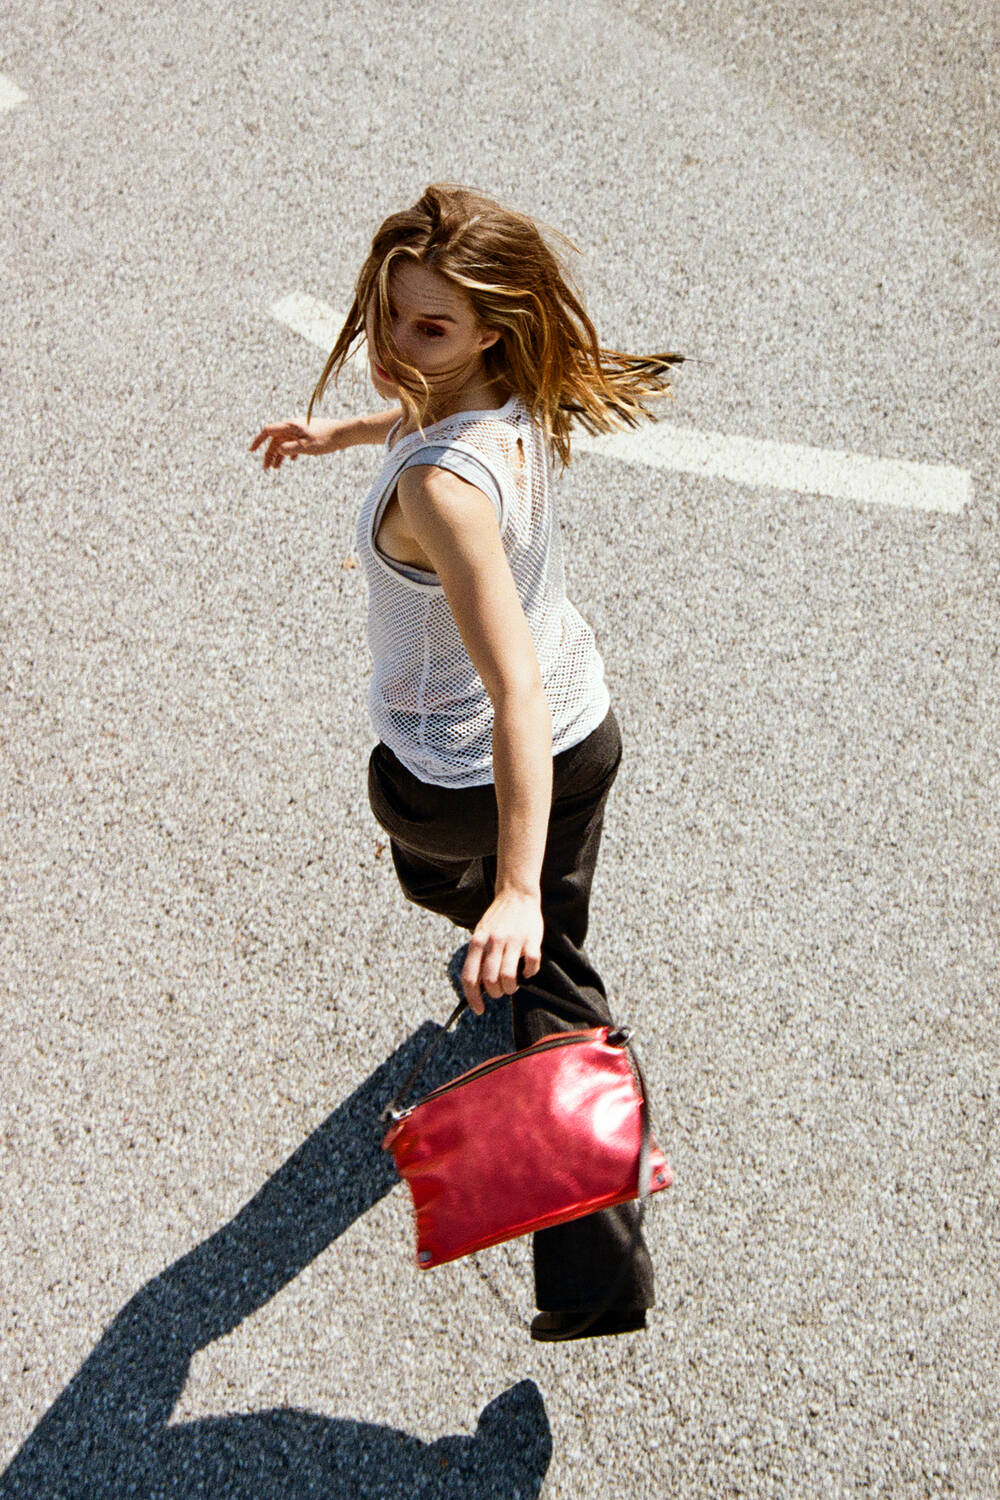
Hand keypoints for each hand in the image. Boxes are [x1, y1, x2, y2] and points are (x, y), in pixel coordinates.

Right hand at [249, 417, 350, 468]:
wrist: (344, 433)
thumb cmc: (326, 439)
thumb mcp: (306, 447)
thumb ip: (290, 449)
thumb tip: (277, 450)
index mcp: (290, 426)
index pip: (268, 431)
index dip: (258, 441)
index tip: (251, 451)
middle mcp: (293, 426)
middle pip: (276, 439)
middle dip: (269, 454)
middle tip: (266, 468)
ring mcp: (301, 429)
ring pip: (285, 442)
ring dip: (280, 454)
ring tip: (276, 468)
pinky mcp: (308, 434)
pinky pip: (295, 442)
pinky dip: (291, 451)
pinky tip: (293, 460)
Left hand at [461, 890, 542, 1014]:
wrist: (516, 894)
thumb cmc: (497, 919)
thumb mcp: (480, 934)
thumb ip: (478, 956)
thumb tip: (477, 987)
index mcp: (478, 941)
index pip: (470, 977)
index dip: (473, 998)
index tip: (478, 1009)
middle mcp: (493, 942)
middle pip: (490, 981)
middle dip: (496, 993)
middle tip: (500, 990)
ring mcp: (513, 941)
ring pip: (509, 978)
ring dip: (511, 988)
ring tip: (513, 984)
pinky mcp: (531, 940)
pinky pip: (531, 966)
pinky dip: (529, 974)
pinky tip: (527, 971)